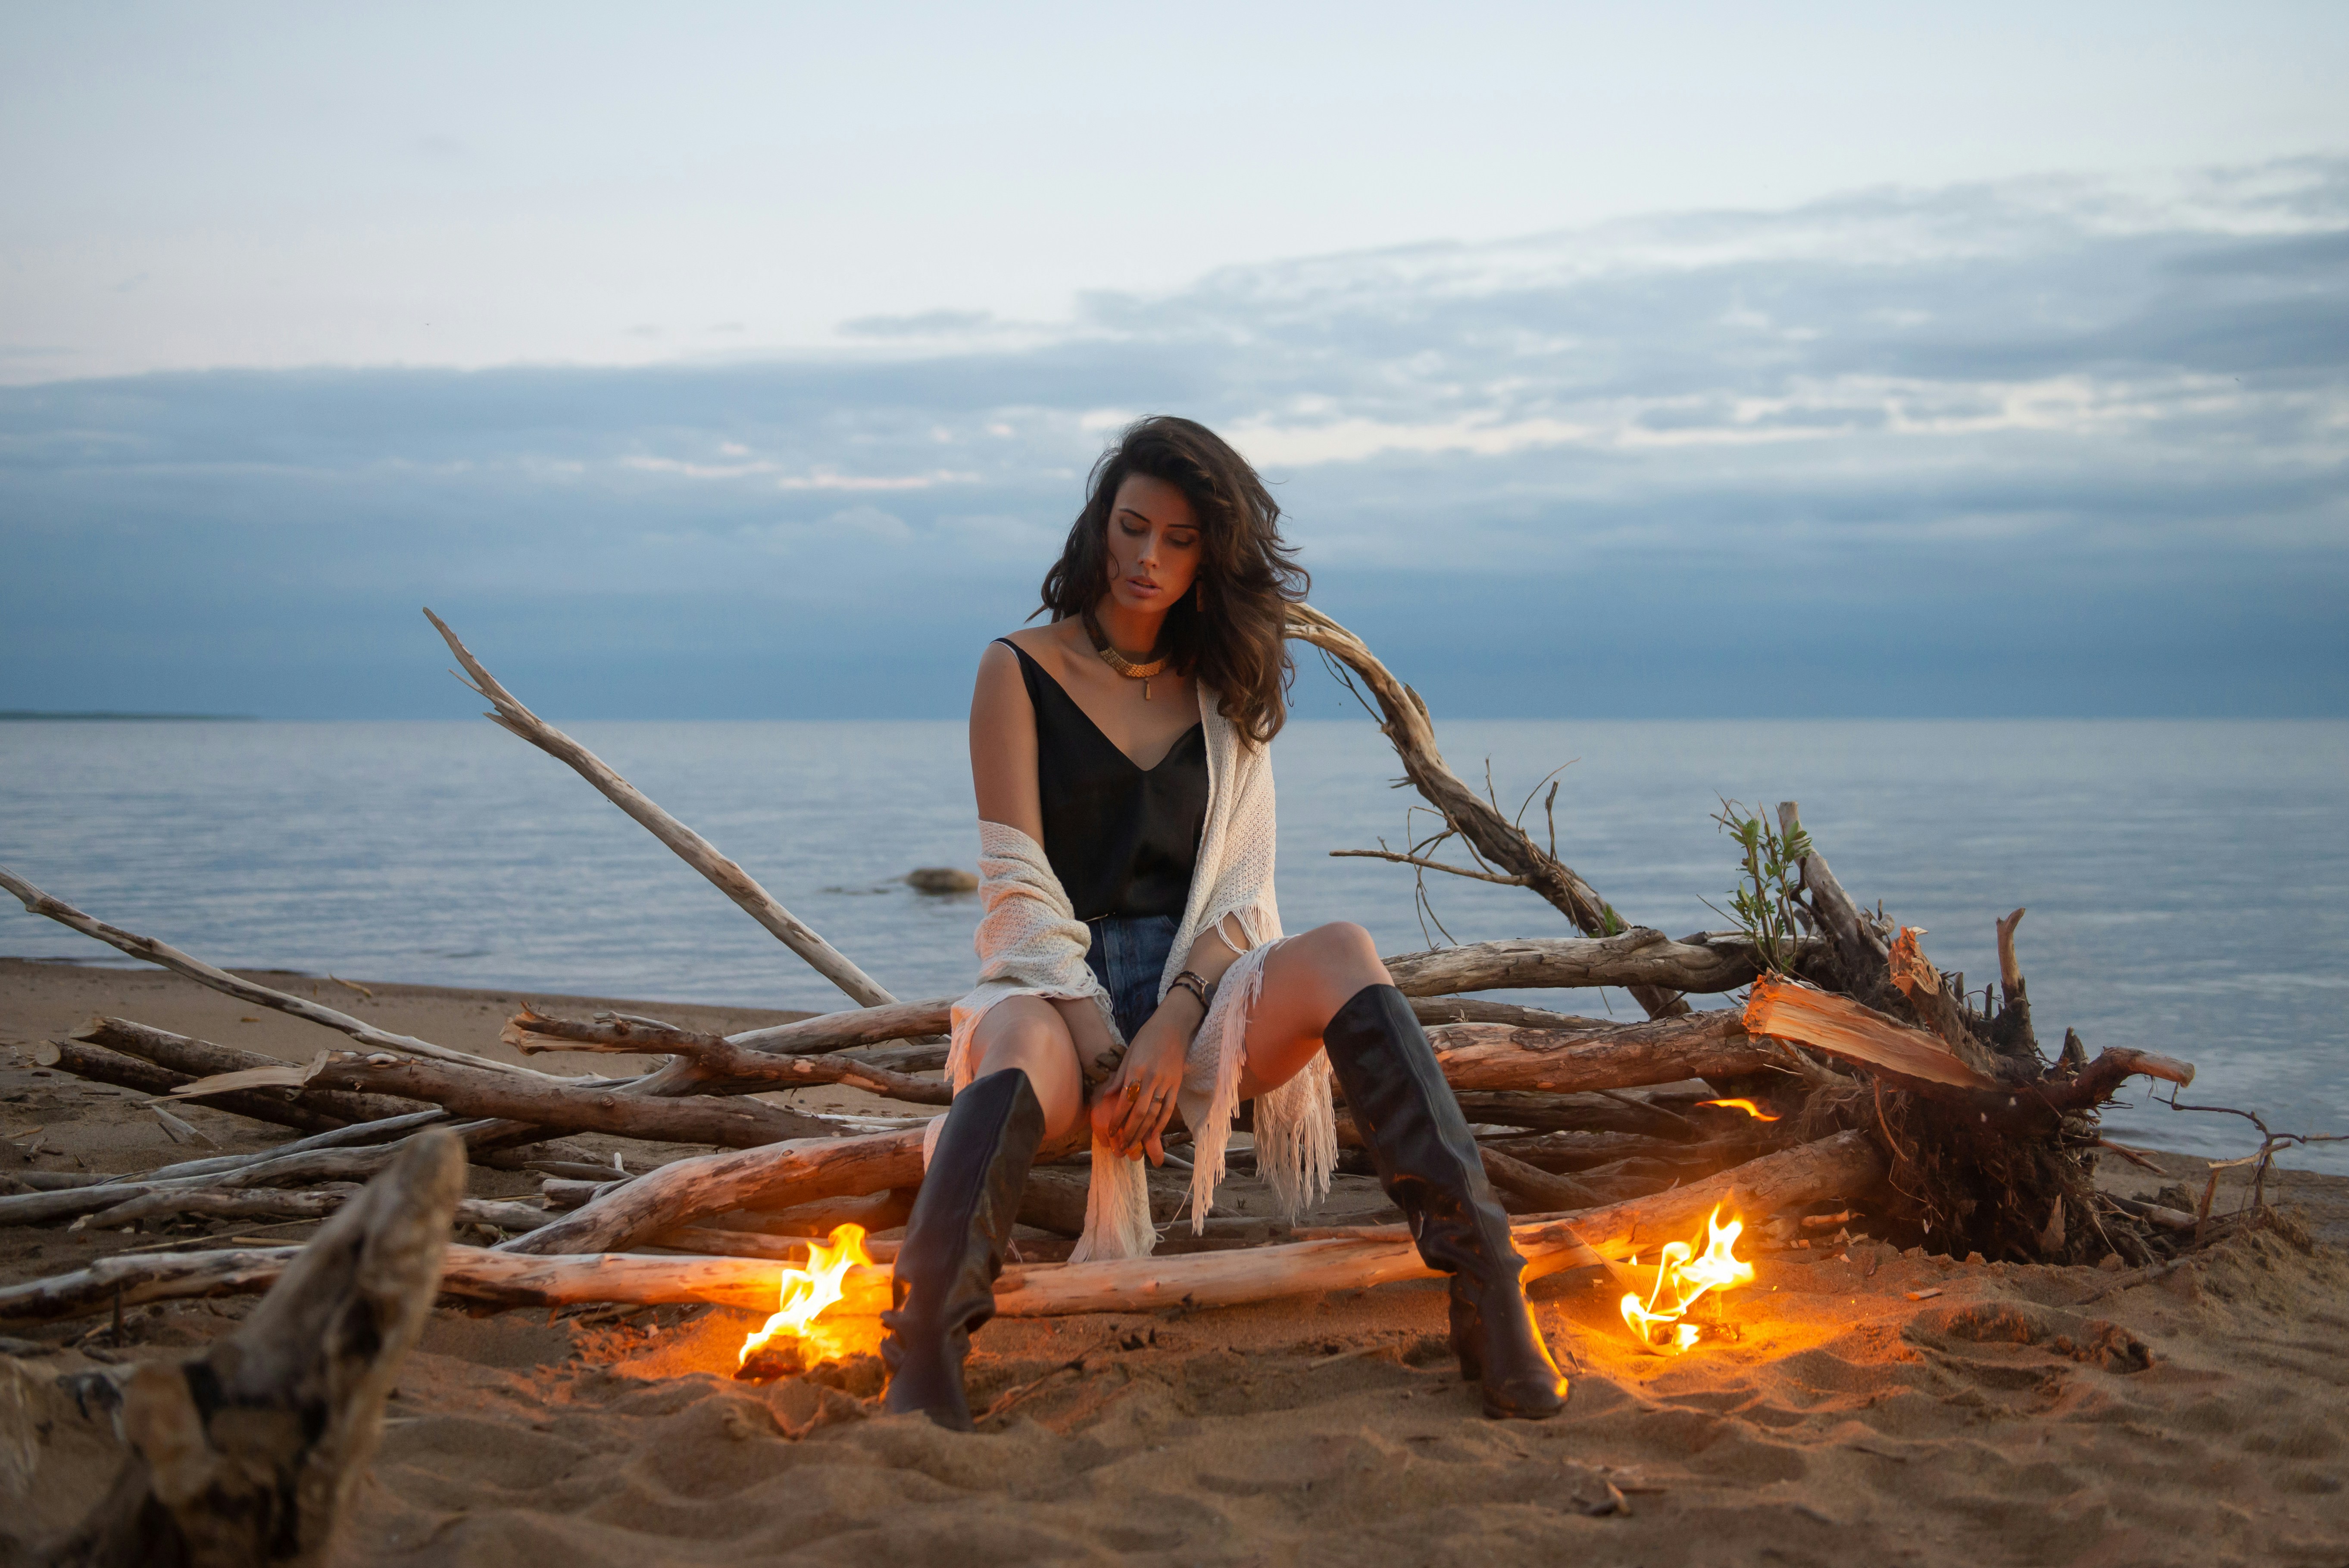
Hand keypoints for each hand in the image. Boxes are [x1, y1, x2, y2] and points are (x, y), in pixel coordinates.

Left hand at [1089, 1000, 1198, 1164]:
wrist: (1174, 1024)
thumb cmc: (1148, 1036)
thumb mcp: (1129, 1053)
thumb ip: (1119, 1076)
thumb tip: (1107, 1094)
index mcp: (1136, 1069)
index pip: (1125, 1100)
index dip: (1117, 1118)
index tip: (1110, 1132)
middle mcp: (1151, 1078)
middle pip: (1139, 1112)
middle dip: (1129, 1132)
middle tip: (1121, 1148)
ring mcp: (1166, 1082)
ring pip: (1154, 1113)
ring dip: (1143, 1132)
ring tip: (1135, 1147)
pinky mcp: (1177, 1084)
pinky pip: (1168, 1108)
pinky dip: (1161, 1123)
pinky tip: (1154, 1135)